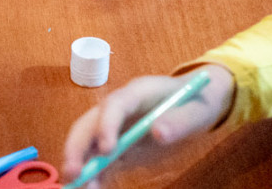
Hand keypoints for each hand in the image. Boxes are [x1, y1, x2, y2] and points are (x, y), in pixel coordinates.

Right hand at [60, 65, 234, 187]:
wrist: (195, 103)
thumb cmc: (196, 103)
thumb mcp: (197, 111)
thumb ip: (180, 121)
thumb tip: (158, 133)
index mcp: (137, 93)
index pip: (114, 104)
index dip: (106, 125)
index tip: (108, 150)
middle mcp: (118, 109)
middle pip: (88, 124)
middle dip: (77, 148)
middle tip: (74, 173)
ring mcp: (114, 127)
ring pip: (87, 143)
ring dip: (80, 164)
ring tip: (81, 188)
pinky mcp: (117, 146)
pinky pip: (99, 160)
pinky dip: (93, 174)